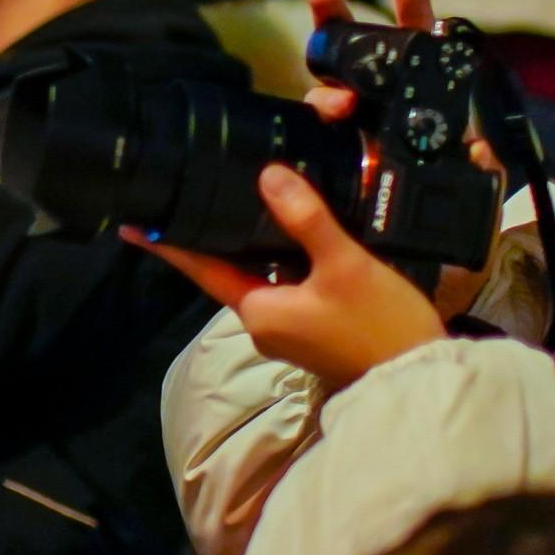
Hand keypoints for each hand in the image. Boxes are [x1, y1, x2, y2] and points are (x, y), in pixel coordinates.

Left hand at [131, 163, 451, 389]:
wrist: (417, 378)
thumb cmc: (379, 327)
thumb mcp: (343, 265)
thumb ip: (306, 219)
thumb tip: (269, 176)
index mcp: (258, 310)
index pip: (202, 269)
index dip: (171, 246)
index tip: (136, 227)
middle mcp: (264, 323)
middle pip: (230, 268)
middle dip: (217, 234)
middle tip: (197, 192)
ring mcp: (288, 329)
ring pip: (261, 274)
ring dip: (254, 242)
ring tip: (246, 199)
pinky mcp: (313, 327)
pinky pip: (287, 283)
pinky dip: (284, 257)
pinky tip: (295, 231)